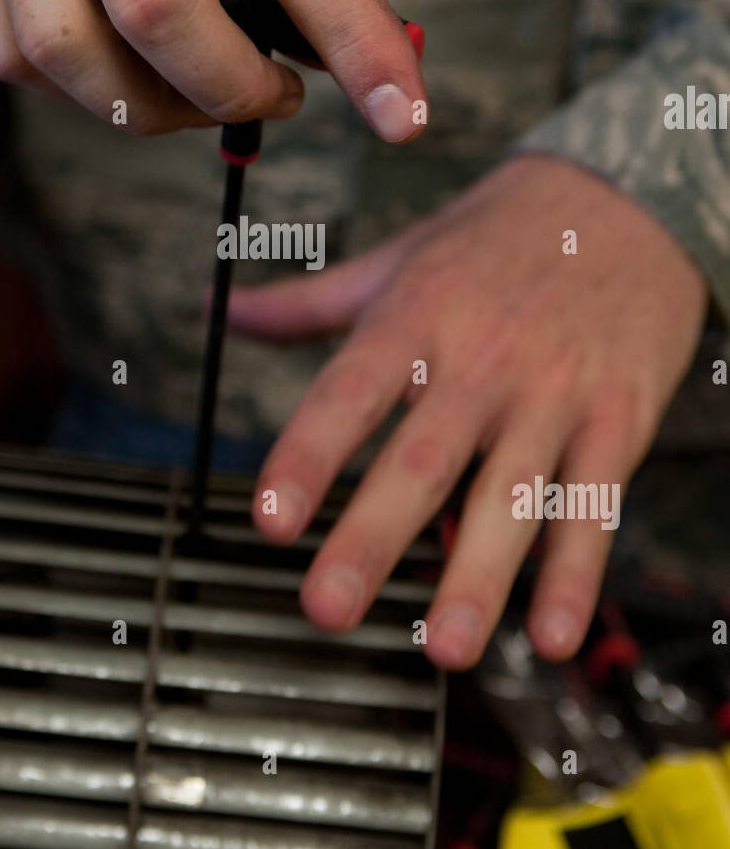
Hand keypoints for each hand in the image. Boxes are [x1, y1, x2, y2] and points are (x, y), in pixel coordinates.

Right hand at [0, 0, 425, 137]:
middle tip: (267, 94)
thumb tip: (331, 58)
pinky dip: (73, 88)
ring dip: (147, 107)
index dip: (357, 43)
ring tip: (189, 92)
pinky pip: (7, 50)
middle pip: (156, 12)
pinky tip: (115, 67)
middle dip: (228, 90)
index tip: (401, 115)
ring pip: (66, 49)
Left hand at [229, 155, 707, 667]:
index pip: (349, 394)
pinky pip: (594, 502)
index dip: (308, 457)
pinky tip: (554, 633)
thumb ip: (309, 301)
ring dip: (478, 576)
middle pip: (422, 459)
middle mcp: (480, 360)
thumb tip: (220, 309)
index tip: (271, 520)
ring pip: (510, 494)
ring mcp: (553, 393)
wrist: (629, 199)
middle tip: (328, 608)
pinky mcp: (618, 417)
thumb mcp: (400, 257)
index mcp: (415, 317)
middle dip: (372, 538)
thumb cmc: (496, 235)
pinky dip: (576, 572)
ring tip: (445, 648)